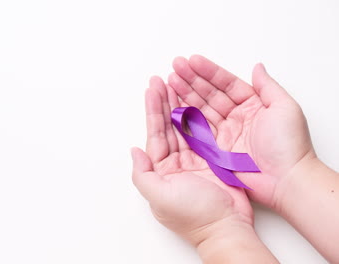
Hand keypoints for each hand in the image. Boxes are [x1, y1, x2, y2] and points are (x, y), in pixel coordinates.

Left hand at [131, 76, 253, 244]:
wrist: (226, 228)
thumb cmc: (193, 216)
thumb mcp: (159, 197)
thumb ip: (142, 173)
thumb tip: (134, 151)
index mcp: (161, 170)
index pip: (155, 134)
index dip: (153, 110)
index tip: (152, 89)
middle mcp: (176, 163)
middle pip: (168, 126)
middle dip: (164, 102)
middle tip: (162, 79)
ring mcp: (196, 160)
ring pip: (185, 126)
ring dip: (180, 105)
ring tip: (176, 83)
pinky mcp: (213, 159)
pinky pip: (204, 133)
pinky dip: (199, 116)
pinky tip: (195, 101)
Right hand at [166, 55, 314, 209]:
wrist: (285, 180)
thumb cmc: (289, 145)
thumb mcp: (284, 108)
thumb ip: (267, 86)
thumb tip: (257, 67)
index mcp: (251, 105)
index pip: (226, 84)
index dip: (208, 72)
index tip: (192, 61)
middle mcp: (236, 118)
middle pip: (209, 95)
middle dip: (191, 80)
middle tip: (175, 67)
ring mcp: (224, 134)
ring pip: (200, 110)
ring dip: (184, 95)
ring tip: (170, 81)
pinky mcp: (215, 151)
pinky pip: (196, 131)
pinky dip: (184, 118)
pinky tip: (173, 105)